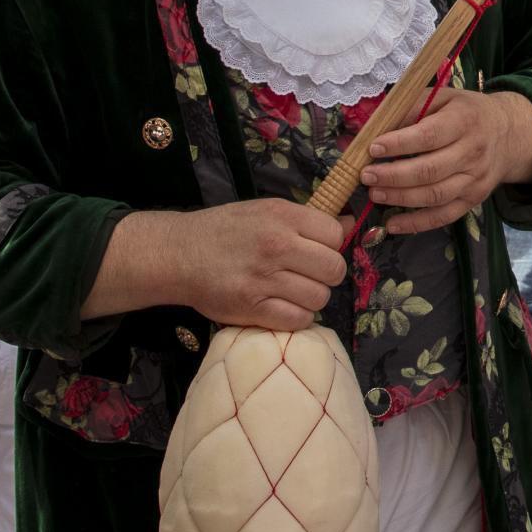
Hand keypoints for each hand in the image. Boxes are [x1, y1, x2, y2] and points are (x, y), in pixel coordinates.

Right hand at [159, 199, 348, 331]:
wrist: (180, 254)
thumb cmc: (226, 230)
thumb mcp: (267, 211)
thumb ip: (308, 220)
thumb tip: (350, 224)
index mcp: (282, 216)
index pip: (335, 235)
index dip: (330, 245)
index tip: (316, 250)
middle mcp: (276, 246)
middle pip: (334, 269)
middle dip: (326, 274)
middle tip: (308, 274)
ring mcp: (264, 279)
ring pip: (320, 298)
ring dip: (311, 298)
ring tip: (293, 291)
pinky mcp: (252, 309)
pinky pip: (299, 320)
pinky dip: (297, 317)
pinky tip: (284, 307)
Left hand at [364, 88, 531, 233]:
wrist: (508, 133)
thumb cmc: (465, 112)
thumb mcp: (442, 97)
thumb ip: (411, 108)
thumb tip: (374, 126)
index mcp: (464, 121)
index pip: (429, 136)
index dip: (399, 144)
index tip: (373, 148)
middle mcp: (473, 152)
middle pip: (430, 170)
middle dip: (393, 175)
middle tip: (367, 175)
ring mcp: (475, 179)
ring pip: (435, 196)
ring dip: (401, 198)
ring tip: (375, 194)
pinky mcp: (473, 199)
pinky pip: (444, 216)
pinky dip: (417, 224)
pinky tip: (392, 224)